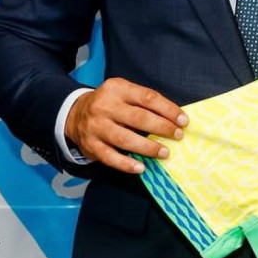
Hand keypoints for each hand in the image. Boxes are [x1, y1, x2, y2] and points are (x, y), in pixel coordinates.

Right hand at [65, 78, 187, 173]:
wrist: (74, 113)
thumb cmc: (111, 104)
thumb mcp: (124, 92)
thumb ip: (144, 102)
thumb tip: (175, 119)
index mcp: (117, 89)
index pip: (148, 98)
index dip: (168, 109)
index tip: (184, 121)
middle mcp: (104, 106)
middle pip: (138, 118)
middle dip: (162, 128)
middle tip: (178, 136)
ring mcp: (95, 127)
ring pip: (125, 139)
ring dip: (148, 147)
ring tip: (165, 153)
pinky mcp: (90, 145)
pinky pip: (110, 157)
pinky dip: (126, 164)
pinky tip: (141, 168)